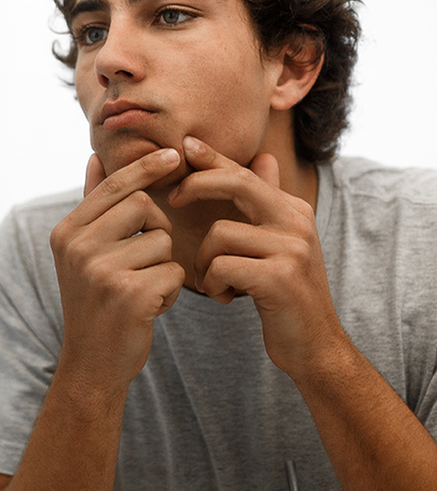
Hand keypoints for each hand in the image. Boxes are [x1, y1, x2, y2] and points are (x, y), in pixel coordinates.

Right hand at [49, 148, 185, 391]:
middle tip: (145, 258)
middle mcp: (78, 248)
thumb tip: (95, 156)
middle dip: (157, 228)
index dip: (146, 167)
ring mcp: (101, 271)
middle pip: (143, 206)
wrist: (91, 363)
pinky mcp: (129, 294)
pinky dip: (169, 290)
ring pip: (162, 241)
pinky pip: (172, 271)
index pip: (114, 186)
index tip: (175, 154)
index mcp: (66, 232)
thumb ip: (92, 205)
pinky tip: (150, 307)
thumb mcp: (82, 252)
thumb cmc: (94, 302)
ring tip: (143, 288)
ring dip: (163, 265)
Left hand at [167, 136, 342, 378]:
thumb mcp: (279, 243)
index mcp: (292, 209)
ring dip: (204, 262)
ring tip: (213, 283)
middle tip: (175, 199)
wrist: (314, 345)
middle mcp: (296, 221)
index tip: (184, 144)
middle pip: (235, 182)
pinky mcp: (279, 277)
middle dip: (198, 185)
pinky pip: (221, 266)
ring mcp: (291, 248)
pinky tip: (224, 297)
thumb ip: (268, 202)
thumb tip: (264, 157)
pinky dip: (212, 284)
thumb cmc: (284, 294)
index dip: (212, 157)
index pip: (244, 171)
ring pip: (219, 234)